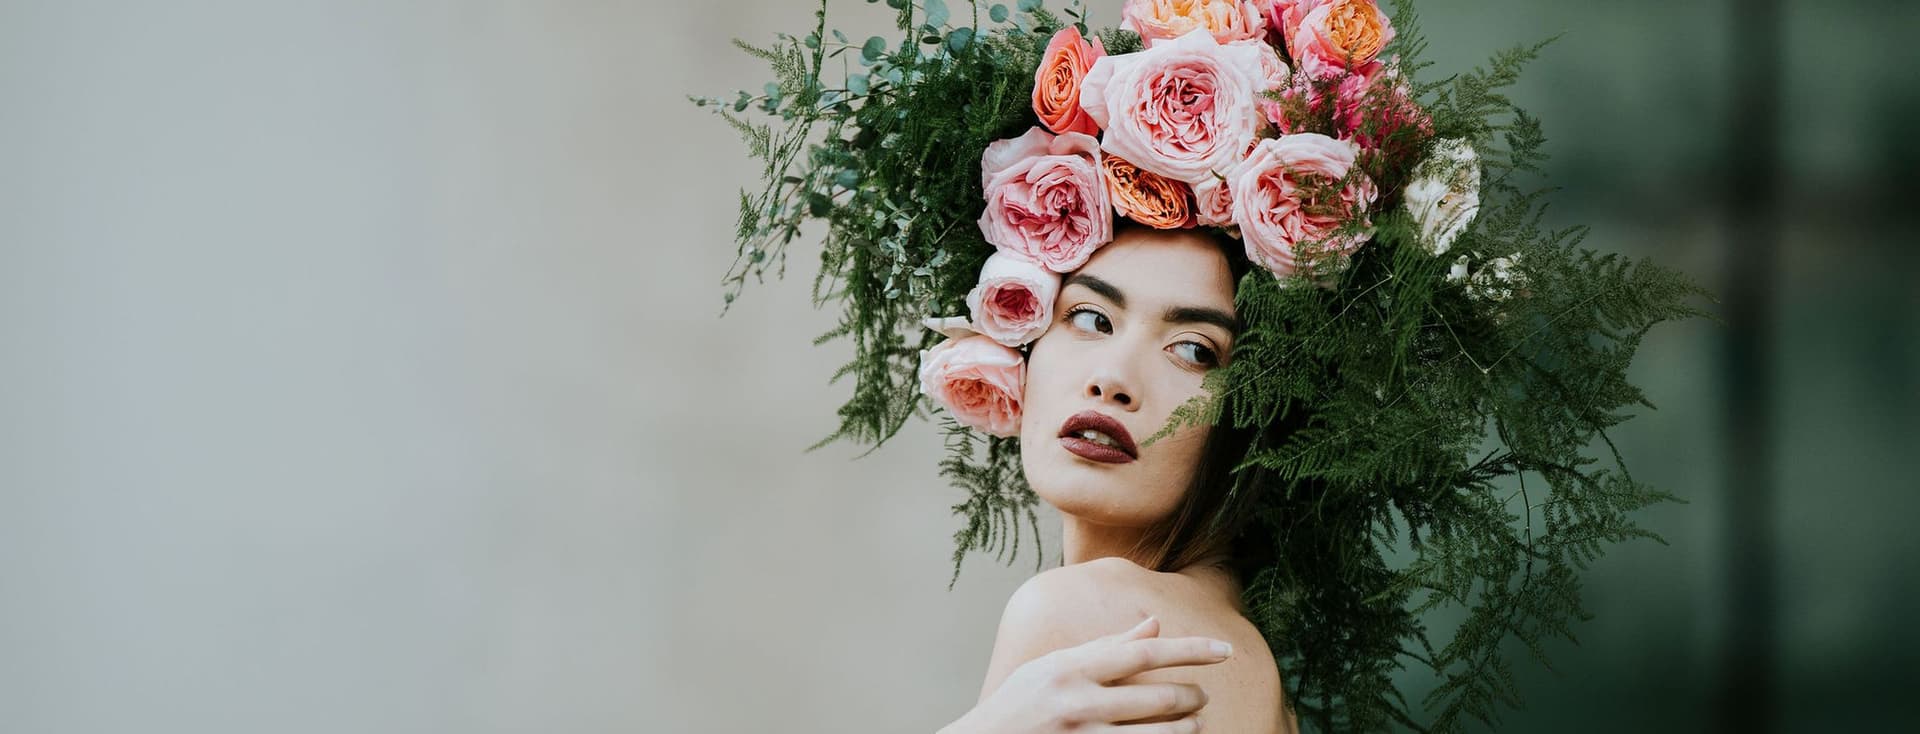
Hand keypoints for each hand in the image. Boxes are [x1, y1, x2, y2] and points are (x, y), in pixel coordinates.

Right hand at [941, 615, 1231, 733]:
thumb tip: (1154, 624)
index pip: (1143, 653)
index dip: (1190, 649)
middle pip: (1158, 698)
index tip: (1225, 650)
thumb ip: (1106, 647)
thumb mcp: (1053, 667)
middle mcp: (1078, 703)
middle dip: (1192, 696)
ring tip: (1196, 722)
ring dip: (1187, 729)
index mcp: (1070, 669)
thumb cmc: (1018, 704)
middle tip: (1202, 694)